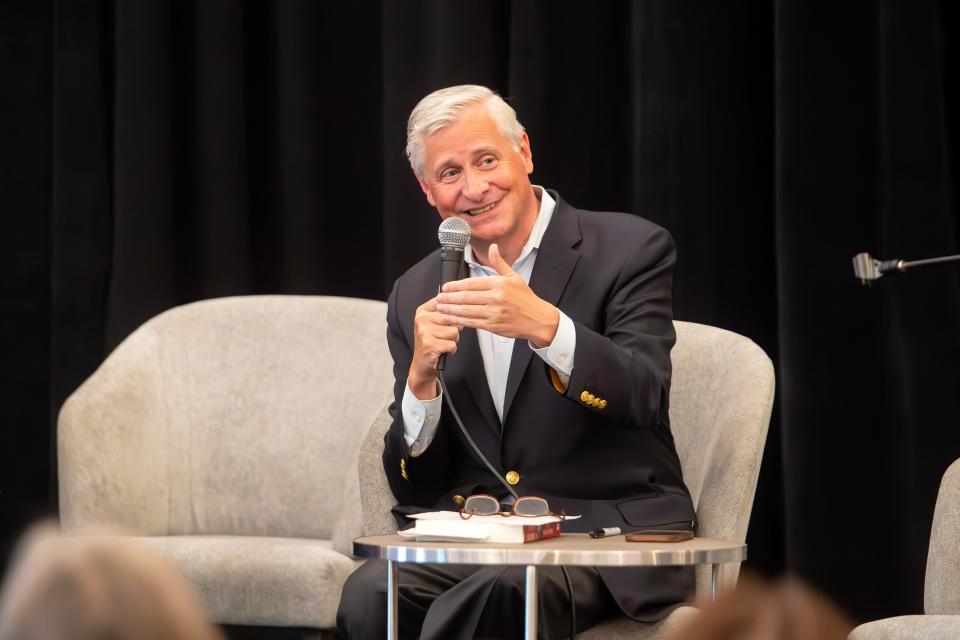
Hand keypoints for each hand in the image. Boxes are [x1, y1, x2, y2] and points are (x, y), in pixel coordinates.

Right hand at [408, 297, 459, 398]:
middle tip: (445, 336)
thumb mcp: (436, 324)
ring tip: (443, 343)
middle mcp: (421, 319)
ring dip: (453, 340)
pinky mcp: (429, 345)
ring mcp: (424, 332)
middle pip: (452, 317)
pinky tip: (442, 351)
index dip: (456, 309)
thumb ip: (447, 312)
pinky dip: (451, 350)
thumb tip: (464, 306)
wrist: (422, 364)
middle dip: (454, 329)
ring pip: (454, 331)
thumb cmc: (432, 343)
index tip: (454, 316)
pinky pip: (452, 344)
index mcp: (423, 311)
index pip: (445, 301)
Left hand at [437, 243, 559, 347]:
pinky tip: (450, 319)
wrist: (538, 319)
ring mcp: (494, 313)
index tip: (445, 287)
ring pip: (467, 311)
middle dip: (449, 298)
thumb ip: (499, 263)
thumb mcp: (514, 277)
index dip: (455, 286)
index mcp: (500, 284)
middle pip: (466, 297)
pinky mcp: (493, 326)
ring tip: (439, 308)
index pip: (472, 283)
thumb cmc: (526, 299)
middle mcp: (496, 298)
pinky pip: (472, 323)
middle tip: (438, 298)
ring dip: (450, 310)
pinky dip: (458, 321)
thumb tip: (493, 247)